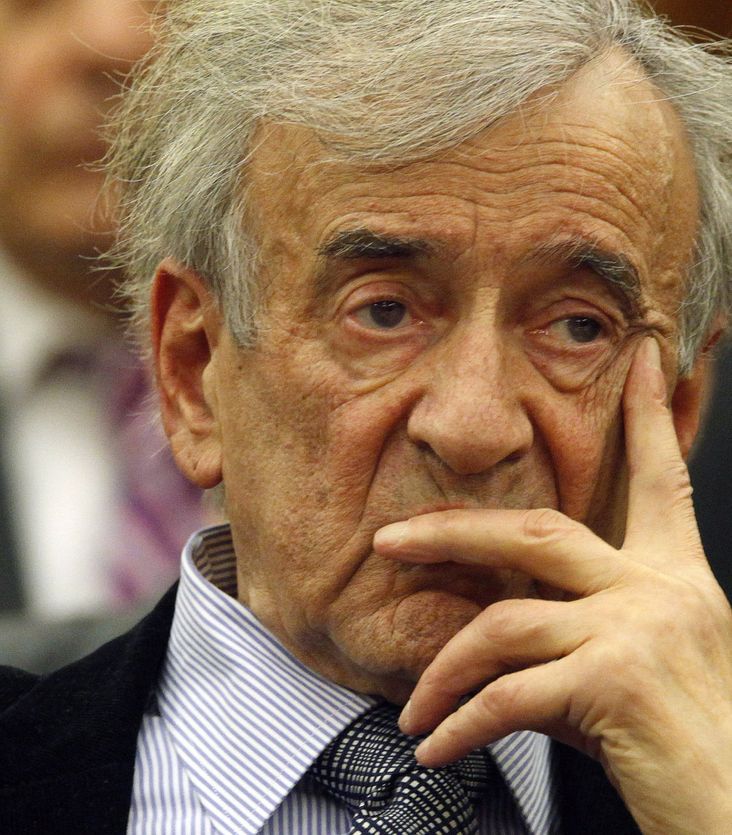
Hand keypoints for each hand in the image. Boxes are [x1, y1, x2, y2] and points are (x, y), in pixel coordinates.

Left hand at [373, 338, 731, 833]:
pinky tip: (436, 746)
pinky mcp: (614, 683)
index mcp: (675, 578)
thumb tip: (494, 632)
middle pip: (536, 529)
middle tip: (391, 538)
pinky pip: (506, 694)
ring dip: (444, 671)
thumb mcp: (646, 665)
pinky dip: (460, 723)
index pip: (662, 478)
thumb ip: (582, 630)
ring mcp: (637, 630)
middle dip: (452, 532)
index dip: (651, 415)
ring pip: (503, 623)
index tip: (646, 361)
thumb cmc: (693, 744)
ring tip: (416, 708)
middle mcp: (660, 589)